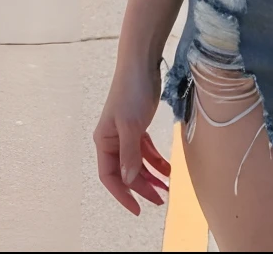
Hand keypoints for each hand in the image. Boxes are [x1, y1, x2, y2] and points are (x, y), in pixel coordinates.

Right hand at [94, 61, 171, 214]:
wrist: (141, 63)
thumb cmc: (132, 92)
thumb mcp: (131, 125)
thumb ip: (130, 153)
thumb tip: (129, 180)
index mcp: (104, 141)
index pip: (110, 177)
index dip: (122, 195)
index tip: (138, 209)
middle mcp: (112, 140)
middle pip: (126, 172)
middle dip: (142, 188)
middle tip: (161, 201)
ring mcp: (125, 133)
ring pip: (137, 162)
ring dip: (151, 176)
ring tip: (167, 188)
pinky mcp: (138, 125)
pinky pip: (146, 150)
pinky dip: (156, 160)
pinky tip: (168, 169)